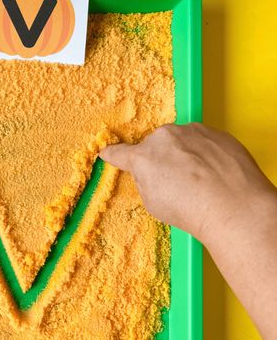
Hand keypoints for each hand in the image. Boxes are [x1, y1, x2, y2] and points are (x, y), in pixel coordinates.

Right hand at [100, 123, 274, 242]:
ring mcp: (191, 131)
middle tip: (176, 181)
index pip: (120, 153)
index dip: (112, 154)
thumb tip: (149, 172)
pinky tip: (215, 172)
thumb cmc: (190, 210)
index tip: (106, 153)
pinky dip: (206, 152)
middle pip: (156, 145)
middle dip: (161, 159)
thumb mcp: (153, 203)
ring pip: (181, 140)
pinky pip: (204, 140)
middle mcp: (164, 137)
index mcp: (144, 156)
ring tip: (201, 179)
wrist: (234, 206)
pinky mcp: (215, 132)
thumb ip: (145, 180)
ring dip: (184, 153)